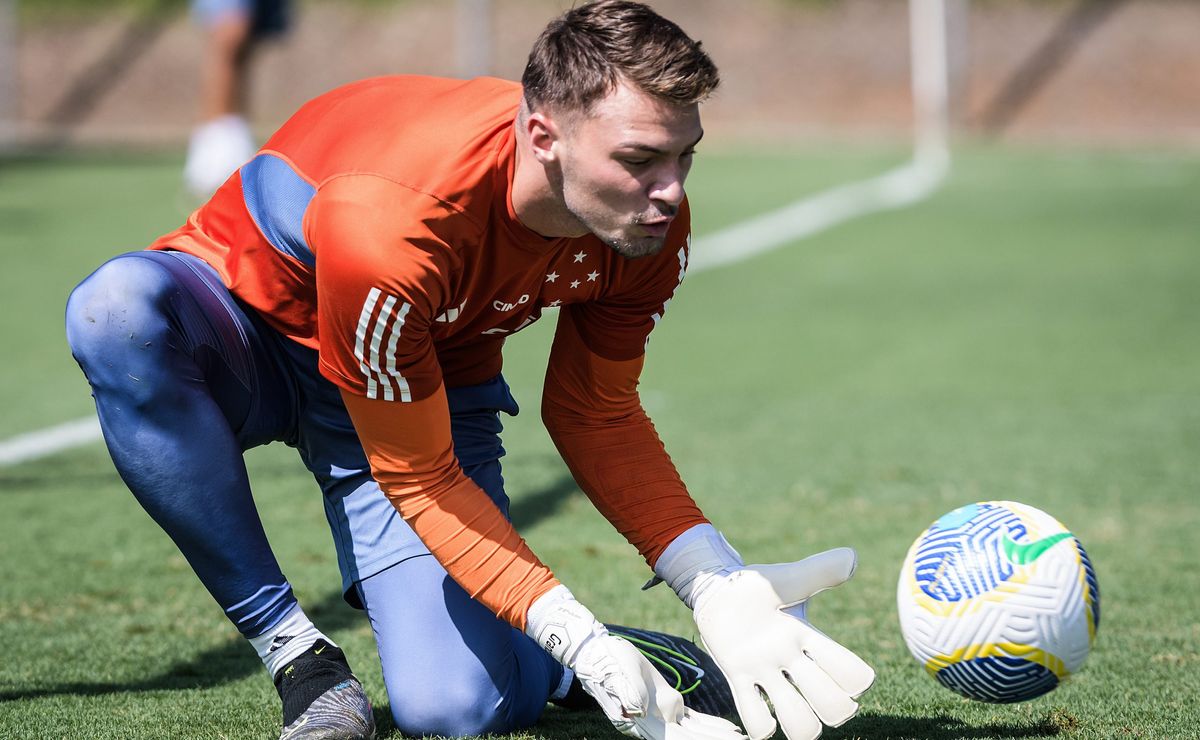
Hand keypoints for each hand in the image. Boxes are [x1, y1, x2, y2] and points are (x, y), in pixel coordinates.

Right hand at [527, 585, 747, 739]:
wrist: (597, 653)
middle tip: (742, 739)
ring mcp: (660, 716)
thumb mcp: (617, 673)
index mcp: (642, 721)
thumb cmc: (606, 661)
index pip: (675, 739)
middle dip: (713, 739)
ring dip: (715, 735)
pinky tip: (725, 727)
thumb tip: (640, 708)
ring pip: (693, 731)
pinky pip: (691, 719)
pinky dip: (708, 724)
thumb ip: (628, 690)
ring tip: (739, 736)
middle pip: (689, 739)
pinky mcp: (664, 703)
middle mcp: (653, 724)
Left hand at [654, 527, 874, 739]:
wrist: (717, 589)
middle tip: (819, 700)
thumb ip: (818, 571)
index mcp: (807, 637)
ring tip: (785, 714)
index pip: (848, 670)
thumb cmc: (756, 585)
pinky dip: (760, 725)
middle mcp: (791, 661)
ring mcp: (765, 672)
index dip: (855, 680)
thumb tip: (852, 558)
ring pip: (796, 718)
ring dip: (798, 724)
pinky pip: (754, 716)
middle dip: (832, 708)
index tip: (848, 674)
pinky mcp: (738, 678)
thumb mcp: (787, 579)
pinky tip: (760, 715)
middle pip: (830, 702)